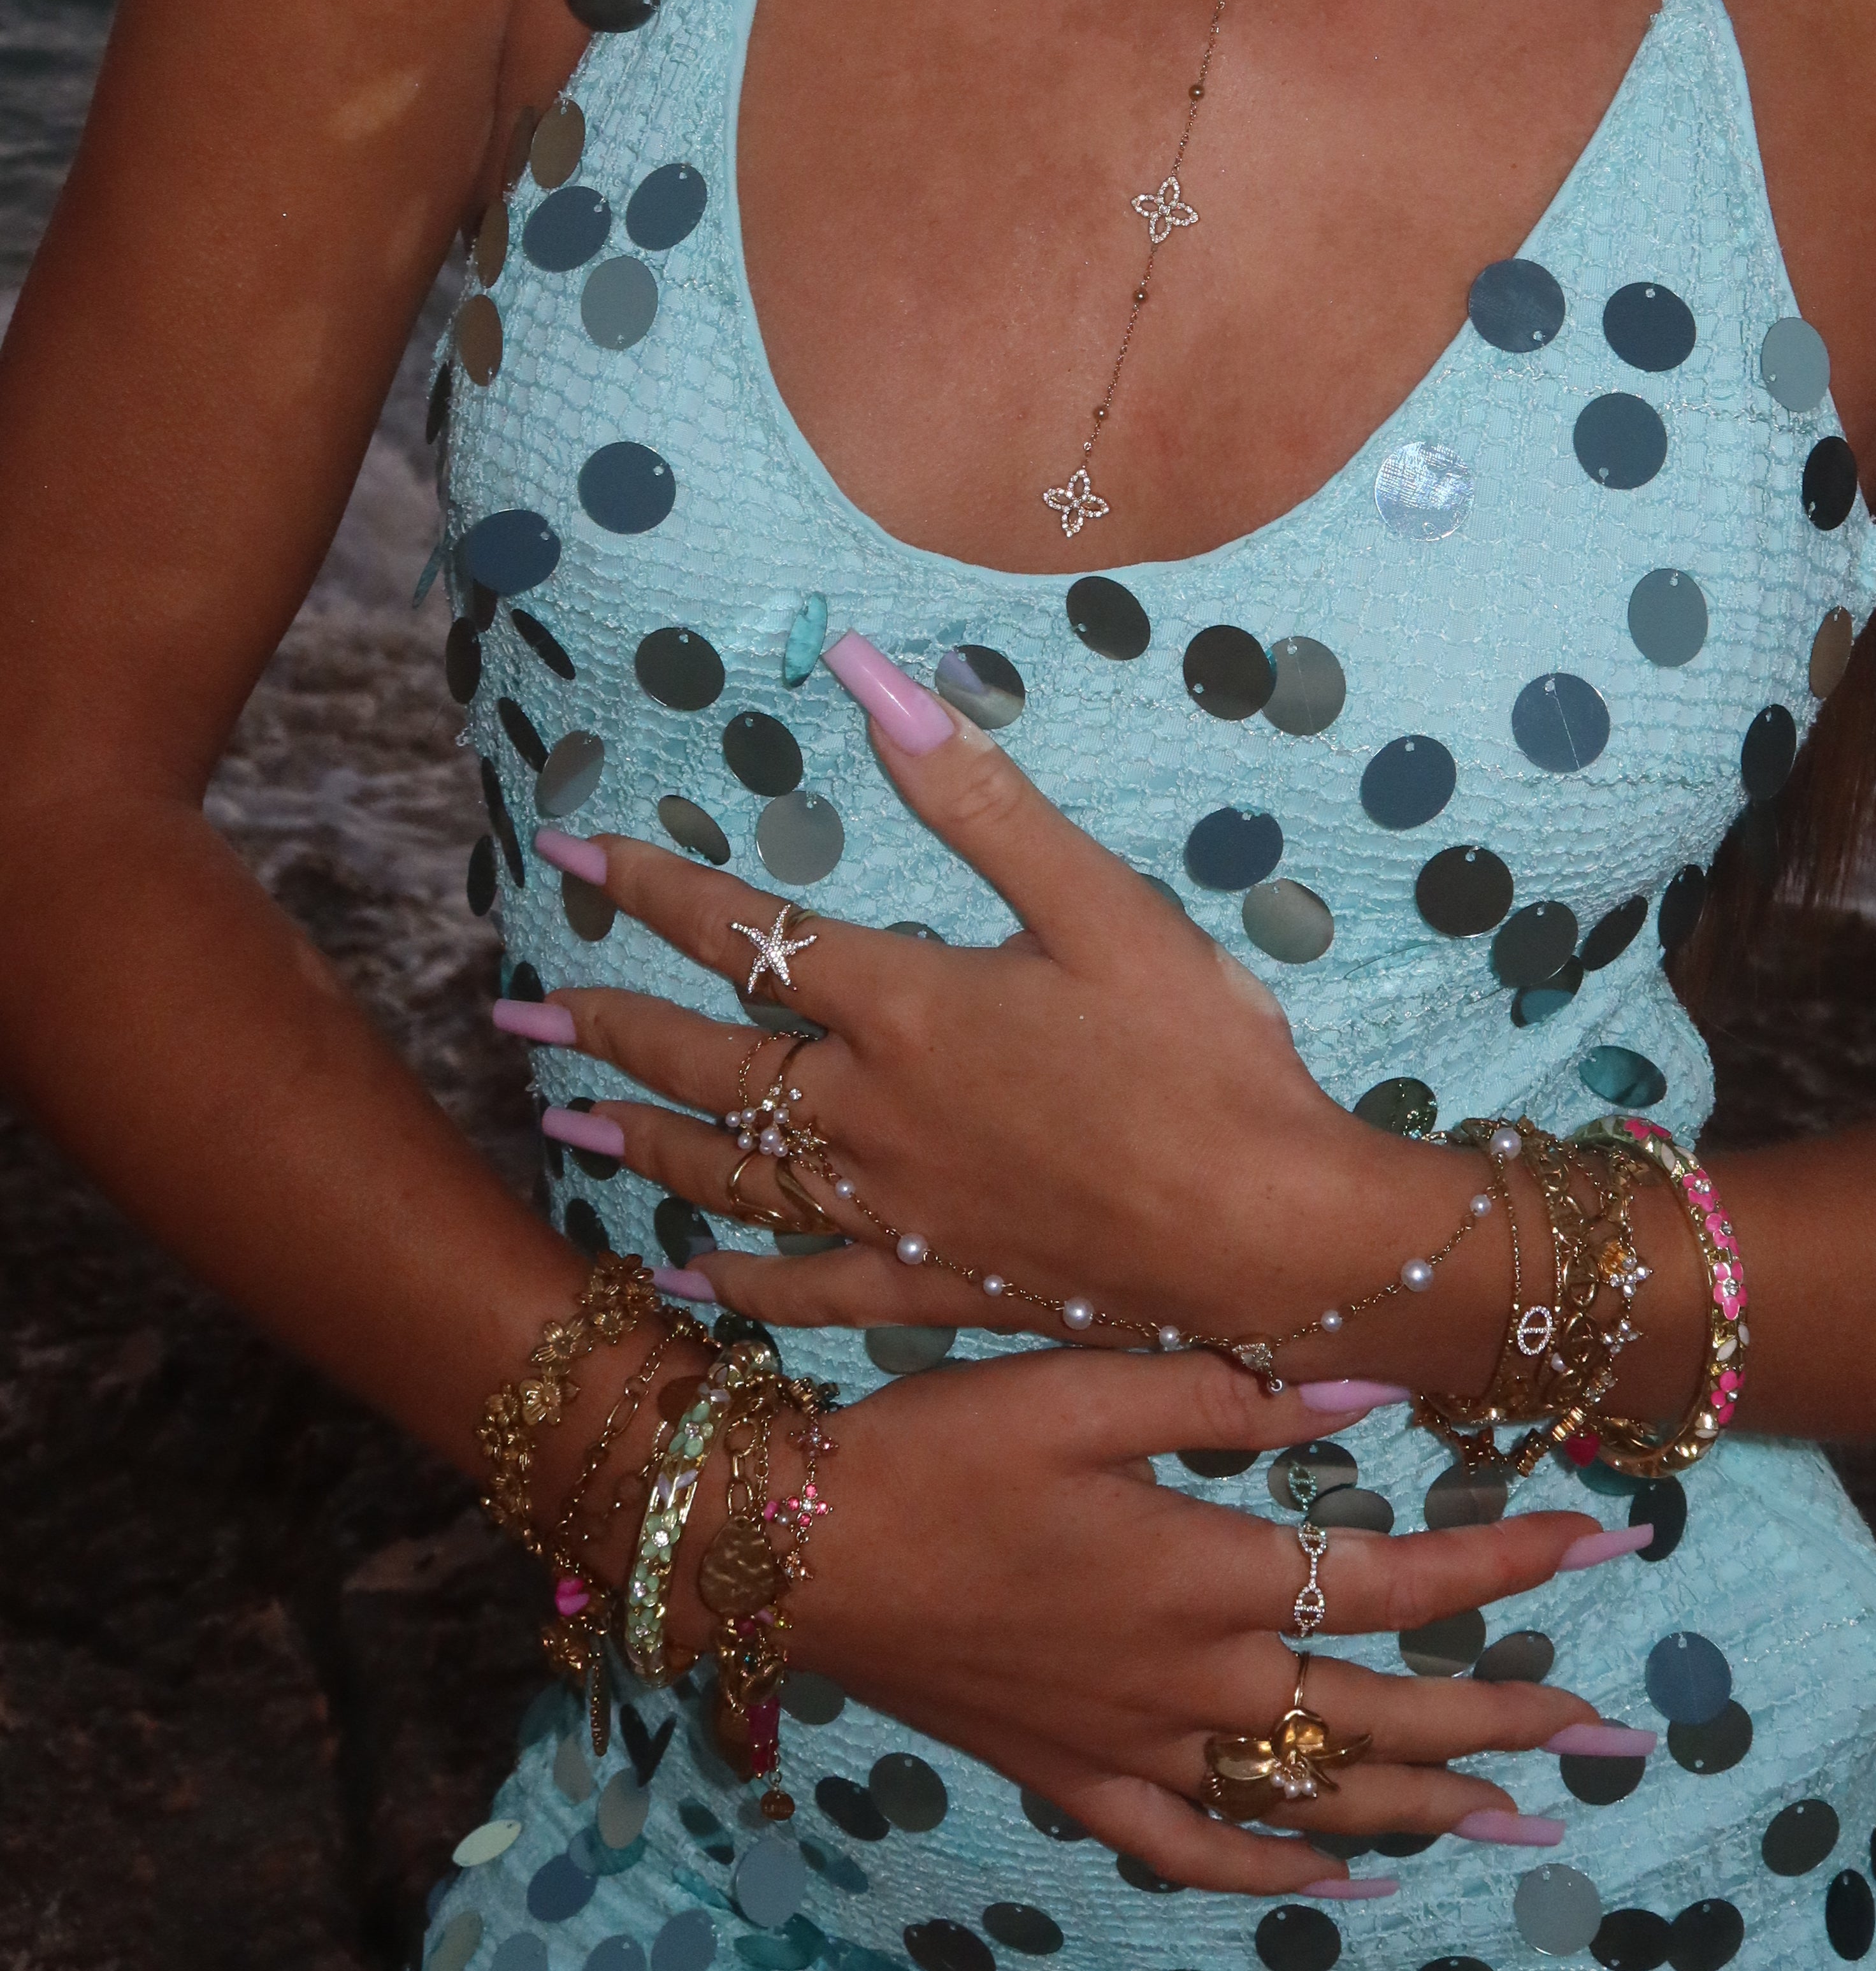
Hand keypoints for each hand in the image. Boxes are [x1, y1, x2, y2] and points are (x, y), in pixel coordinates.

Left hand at [516, 681, 1472, 1364]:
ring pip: (731, 1176)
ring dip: (641, 1143)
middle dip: (606, 1024)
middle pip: (708, 1061)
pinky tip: (689, 1282)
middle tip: (516, 1012)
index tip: (570, 853)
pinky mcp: (932, 1286)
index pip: (743, 931)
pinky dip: (738, 1285)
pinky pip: (805, 1292)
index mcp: (905, 1005)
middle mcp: (870, 1112)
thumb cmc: (1201, 1058)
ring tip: (567, 1121)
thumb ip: (978, 796)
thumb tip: (870, 678)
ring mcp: (892, 1211)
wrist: (1265, 1237)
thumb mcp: (1101, 904)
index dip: (650, 888)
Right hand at [705, 1345, 1627, 1891]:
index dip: (1505, 1565)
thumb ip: (1225, 1392)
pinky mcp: (1076, 1778)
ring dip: (1428, 1806)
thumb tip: (1363, 1386)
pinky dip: (1279, 1868)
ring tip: (1526, 1817)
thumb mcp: (1079, 1386)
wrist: (796, 1549)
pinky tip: (1342, 1882)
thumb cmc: (936, 1447)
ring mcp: (1135, 1745)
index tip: (1600, 1542)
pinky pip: (1198, 1849)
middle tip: (1608, 1728)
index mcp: (1205, 1574)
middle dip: (1509, 1717)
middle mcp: (1191, 1680)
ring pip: (1313, 1795)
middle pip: (1383, 1711)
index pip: (1395, 1578)